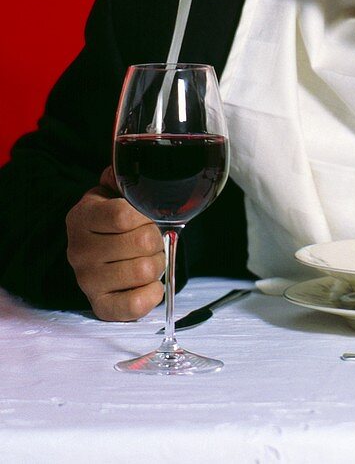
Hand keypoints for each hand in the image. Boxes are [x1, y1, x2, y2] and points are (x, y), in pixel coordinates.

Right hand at [65, 167, 164, 320]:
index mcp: (82, 217)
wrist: (103, 249)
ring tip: (148, 257)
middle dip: (158, 237)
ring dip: (158, 262)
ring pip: (146, 270)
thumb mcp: (117, 190)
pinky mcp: (101, 307)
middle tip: (152, 237)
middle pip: (142, 241)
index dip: (148, 214)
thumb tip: (131, 165)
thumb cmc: (117, 217)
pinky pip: (137, 305)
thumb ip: (124, 176)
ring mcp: (87, 282)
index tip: (150, 213)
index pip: (123, 215)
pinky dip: (152, 292)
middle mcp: (79, 251)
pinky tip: (148, 283)